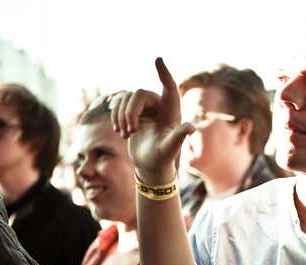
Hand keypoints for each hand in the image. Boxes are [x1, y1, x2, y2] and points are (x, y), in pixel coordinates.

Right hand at [109, 58, 193, 184]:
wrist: (150, 165)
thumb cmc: (162, 158)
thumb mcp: (169, 149)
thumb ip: (178, 137)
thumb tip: (190, 128)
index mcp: (171, 110)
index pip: (169, 87)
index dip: (164, 73)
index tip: (158, 59)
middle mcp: (158, 105)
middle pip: (137, 94)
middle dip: (129, 112)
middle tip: (130, 131)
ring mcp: (144, 107)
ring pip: (125, 98)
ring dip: (120, 116)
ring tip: (125, 134)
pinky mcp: (131, 112)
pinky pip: (118, 103)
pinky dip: (115, 116)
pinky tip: (120, 132)